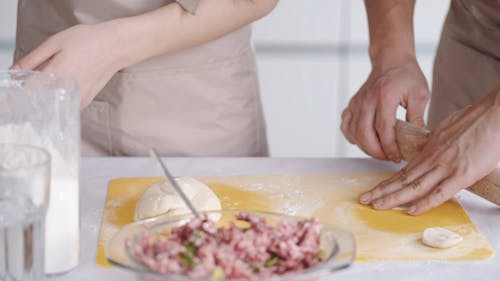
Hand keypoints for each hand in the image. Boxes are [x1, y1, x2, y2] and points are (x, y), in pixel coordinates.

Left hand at [12, 23, 124, 107]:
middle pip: (40, 100)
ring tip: (59, 78)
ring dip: (49, 95)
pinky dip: (61, 97)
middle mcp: (67, 90)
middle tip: (41, 78)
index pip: (28, 92)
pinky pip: (65, 103)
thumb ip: (33, 59)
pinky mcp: (85, 101)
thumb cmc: (88, 41)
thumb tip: (15, 71)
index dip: (20, 92)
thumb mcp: (55, 43)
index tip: (19, 91)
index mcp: (57, 74)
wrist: (115, 47)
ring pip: (53, 104)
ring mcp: (78, 98)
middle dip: (34, 93)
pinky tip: (68, 83)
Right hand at [341, 59, 428, 161]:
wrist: (390, 60)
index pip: (383, 127)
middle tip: (389, 157)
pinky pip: (346, 126)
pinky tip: (365, 140)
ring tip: (380, 151)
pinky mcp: (351, 105)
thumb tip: (418, 141)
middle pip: (364, 133)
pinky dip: (352, 137)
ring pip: (353, 132)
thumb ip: (418, 118)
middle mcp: (366, 99)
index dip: (389, 146)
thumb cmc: (406, 76)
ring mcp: (356, 102)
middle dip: (376, 152)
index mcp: (385, 96)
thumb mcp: (420, 94)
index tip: (397, 157)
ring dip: (365, 147)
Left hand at [359, 88, 499, 214]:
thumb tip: (425, 149)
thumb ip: (433, 144)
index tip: (373, 191)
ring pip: (415, 186)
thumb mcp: (446, 132)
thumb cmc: (474, 121)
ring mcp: (446, 167)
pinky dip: (425, 203)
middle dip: (381, 191)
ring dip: (394, 198)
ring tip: (377, 206)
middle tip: (363, 200)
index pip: (403, 171)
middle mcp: (432, 160)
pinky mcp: (462, 174)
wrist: (493, 115)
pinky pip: (440, 192)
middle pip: (402, 179)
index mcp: (428, 151)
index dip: (387, 183)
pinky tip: (412, 210)